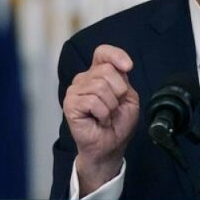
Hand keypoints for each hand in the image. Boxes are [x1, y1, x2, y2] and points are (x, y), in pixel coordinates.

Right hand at [63, 44, 139, 192]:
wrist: (110, 146)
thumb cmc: (118, 123)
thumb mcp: (129, 97)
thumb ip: (123, 80)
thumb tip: (121, 67)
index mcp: (98, 74)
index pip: (103, 53)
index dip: (116, 55)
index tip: (128, 67)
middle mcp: (84, 79)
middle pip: (106, 70)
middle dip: (119, 91)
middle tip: (115, 107)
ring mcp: (75, 91)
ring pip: (100, 86)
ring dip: (111, 106)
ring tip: (106, 115)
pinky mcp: (70, 104)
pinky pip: (93, 101)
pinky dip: (103, 114)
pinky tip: (99, 121)